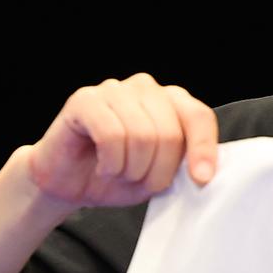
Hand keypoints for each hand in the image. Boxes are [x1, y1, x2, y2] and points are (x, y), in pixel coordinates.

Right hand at [18, 73, 219, 209]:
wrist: (68, 184)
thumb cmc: (115, 176)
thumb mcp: (158, 176)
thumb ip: (182, 166)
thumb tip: (204, 172)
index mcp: (170, 102)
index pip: (198, 117)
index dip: (203, 149)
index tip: (200, 180)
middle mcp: (145, 88)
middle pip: (169, 133)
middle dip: (157, 171)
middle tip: (138, 181)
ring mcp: (114, 90)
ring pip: (141, 135)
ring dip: (131, 169)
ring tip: (118, 173)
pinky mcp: (85, 100)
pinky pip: (111, 135)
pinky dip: (110, 163)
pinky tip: (103, 167)